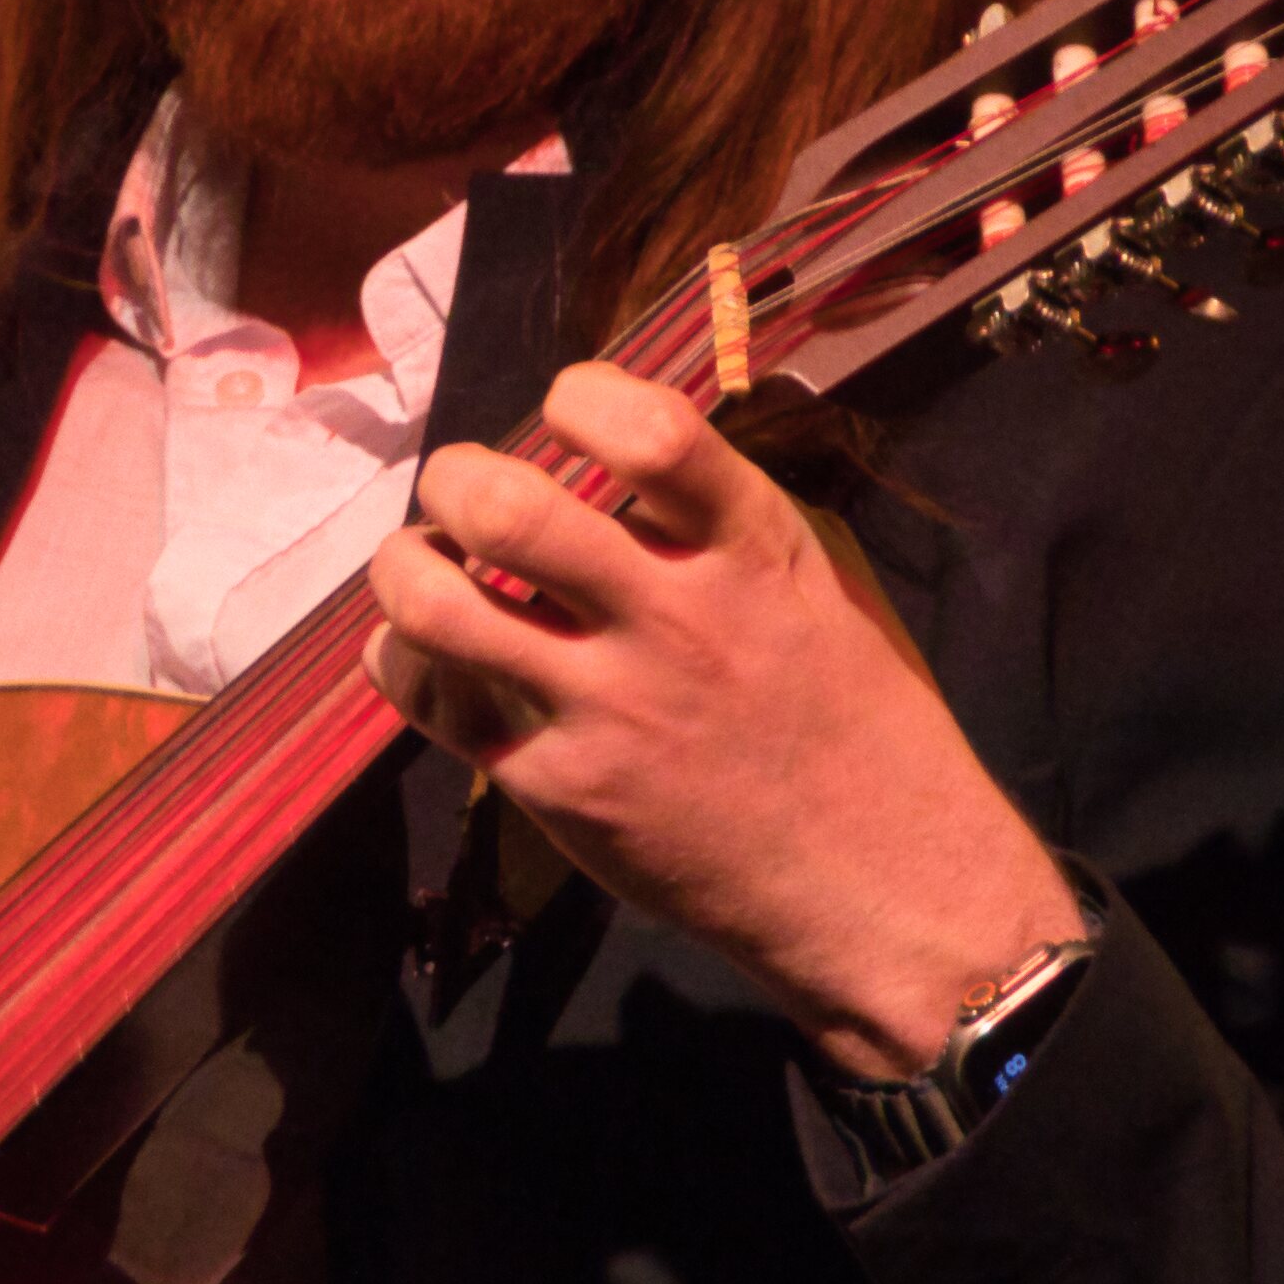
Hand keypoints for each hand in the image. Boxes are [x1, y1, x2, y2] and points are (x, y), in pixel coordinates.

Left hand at [365, 361, 1081, 1075]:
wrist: (879, 887)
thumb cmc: (860, 722)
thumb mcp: (828, 582)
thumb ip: (728, 512)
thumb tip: (627, 447)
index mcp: (751, 548)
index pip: (648, 429)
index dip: (578, 396)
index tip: (564, 412)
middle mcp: (672, 619)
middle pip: (505, 508)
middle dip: (457, 477)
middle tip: (463, 491)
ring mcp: (606, 708)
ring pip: (438, 606)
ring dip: (404, 565)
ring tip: (420, 562)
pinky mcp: (557, 786)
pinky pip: (433, 698)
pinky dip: (406, 656)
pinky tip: (427, 649)